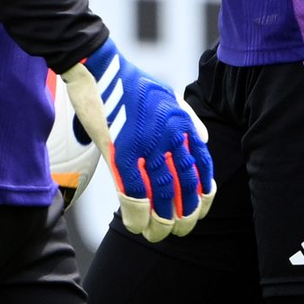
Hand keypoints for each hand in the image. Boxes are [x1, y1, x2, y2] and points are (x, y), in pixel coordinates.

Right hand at [62, 36, 214, 241]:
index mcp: (182, 122)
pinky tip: (135, 226)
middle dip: (185, 216)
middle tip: (180, 230)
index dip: (203, 194)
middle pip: (184, 187)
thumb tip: (203, 141)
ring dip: (160, 223)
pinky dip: (136, 216)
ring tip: (156, 235)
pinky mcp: (121, 152)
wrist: (100, 68)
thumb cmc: (130, 81)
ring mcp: (147, 145)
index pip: (201, 166)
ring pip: (160, 197)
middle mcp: (170, 135)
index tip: (199, 210)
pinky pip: (133, 194)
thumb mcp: (168, 93)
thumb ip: (187, 117)